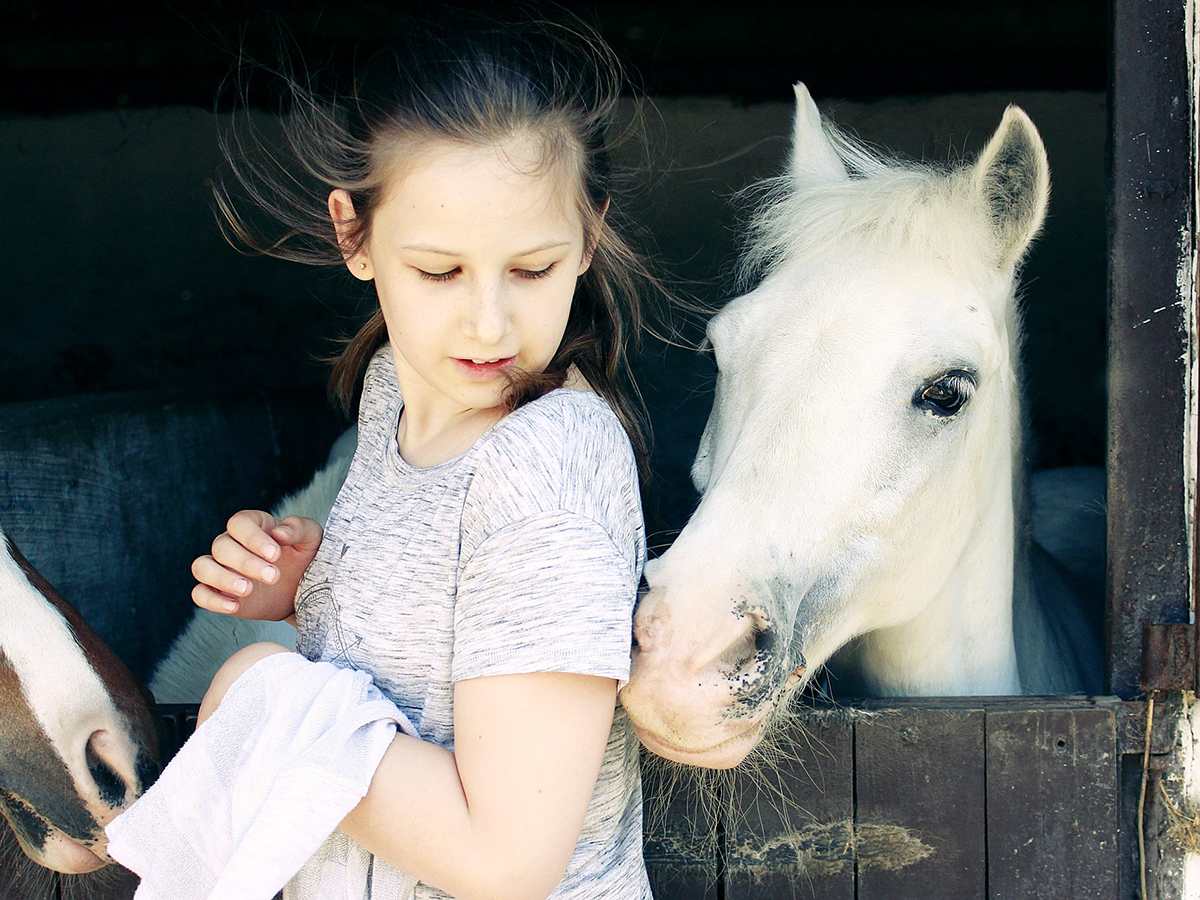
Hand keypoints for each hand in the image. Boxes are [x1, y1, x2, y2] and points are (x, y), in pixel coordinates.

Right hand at [191, 511, 322, 621]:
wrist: (302, 590)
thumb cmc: (305, 557)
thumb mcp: (312, 539)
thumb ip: (299, 528)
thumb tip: (280, 532)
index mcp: (253, 525)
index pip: (239, 523)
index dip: (254, 538)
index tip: (275, 554)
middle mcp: (232, 544)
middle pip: (221, 546)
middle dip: (246, 562)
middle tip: (274, 576)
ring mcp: (222, 568)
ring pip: (202, 567)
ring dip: (222, 578)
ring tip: (248, 590)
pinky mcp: (219, 593)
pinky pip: (200, 594)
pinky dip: (212, 600)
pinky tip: (235, 606)